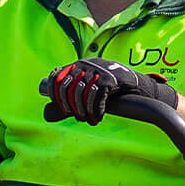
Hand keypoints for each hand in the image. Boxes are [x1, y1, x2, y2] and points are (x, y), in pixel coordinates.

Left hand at [40, 59, 177, 124]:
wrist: (134, 82)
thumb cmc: (109, 86)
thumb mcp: (90, 83)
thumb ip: (74, 89)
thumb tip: (50, 110)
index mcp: (77, 65)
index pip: (56, 78)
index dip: (56, 96)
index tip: (63, 109)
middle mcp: (84, 65)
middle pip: (67, 89)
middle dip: (71, 107)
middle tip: (78, 118)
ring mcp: (97, 71)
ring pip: (81, 96)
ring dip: (84, 112)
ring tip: (88, 119)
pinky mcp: (109, 79)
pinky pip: (97, 99)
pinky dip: (96, 111)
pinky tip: (97, 118)